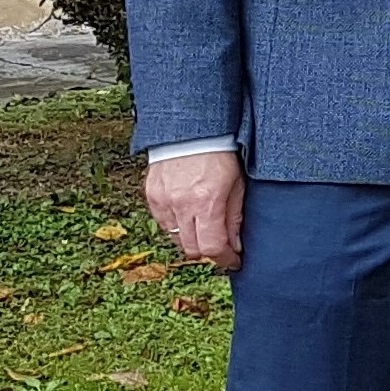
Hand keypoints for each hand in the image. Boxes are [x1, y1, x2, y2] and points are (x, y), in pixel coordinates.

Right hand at [146, 151, 245, 272]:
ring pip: (176, 239)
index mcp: (207, 201)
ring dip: (192, 240)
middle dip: (209, 252)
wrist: (190, 129)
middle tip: (222, 247)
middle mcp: (181, 204)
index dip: (225, 259)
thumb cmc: (220, 153)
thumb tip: (235, 245)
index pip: (212, 247)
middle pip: (192, 248)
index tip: (234, 261)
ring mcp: (163, 201)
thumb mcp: (237, 184)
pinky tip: (188, 215)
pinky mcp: (152, 196)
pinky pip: (163, 223)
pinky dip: (176, 226)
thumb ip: (234, 217)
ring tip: (205, 229)